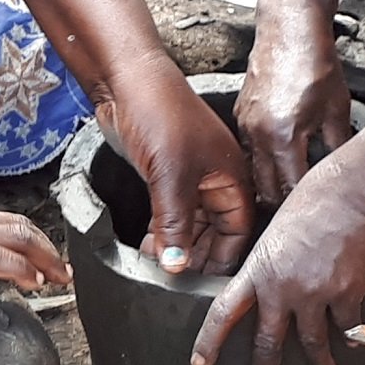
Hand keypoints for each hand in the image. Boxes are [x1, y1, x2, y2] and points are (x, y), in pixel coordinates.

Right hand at [0, 180, 69, 296]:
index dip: (6, 234)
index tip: (18, 250)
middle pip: (15, 223)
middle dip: (42, 243)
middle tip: (58, 261)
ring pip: (19, 237)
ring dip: (45, 258)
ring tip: (59, 276)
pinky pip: (1, 260)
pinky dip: (23, 270)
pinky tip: (33, 283)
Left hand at [98, 58, 252, 273]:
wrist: (125, 81)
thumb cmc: (159, 113)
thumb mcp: (170, 176)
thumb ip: (175, 224)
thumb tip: (176, 266)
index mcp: (231, 176)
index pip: (239, 230)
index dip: (224, 257)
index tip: (205, 283)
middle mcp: (215, 179)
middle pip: (215, 230)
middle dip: (196, 255)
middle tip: (178, 280)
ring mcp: (190, 177)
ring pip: (190, 223)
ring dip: (176, 245)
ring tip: (161, 268)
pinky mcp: (165, 174)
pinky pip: (170, 212)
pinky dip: (162, 231)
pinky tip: (150, 247)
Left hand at [191, 145, 364, 364]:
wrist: (354, 193)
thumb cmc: (316, 198)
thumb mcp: (276, 230)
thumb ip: (271, 261)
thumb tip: (272, 280)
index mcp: (258, 269)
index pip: (223, 312)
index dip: (210, 341)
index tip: (201, 362)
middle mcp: (283, 288)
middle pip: (268, 342)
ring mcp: (316, 295)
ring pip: (312, 342)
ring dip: (317, 364)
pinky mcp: (348, 295)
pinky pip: (348, 326)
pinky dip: (350, 337)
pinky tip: (352, 343)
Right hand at [235, 22, 355, 206]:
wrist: (289, 28)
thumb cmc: (314, 61)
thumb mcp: (337, 109)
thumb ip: (339, 147)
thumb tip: (344, 171)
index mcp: (283, 136)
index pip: (292, 188)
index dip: (306, 201)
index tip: (318, 207)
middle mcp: (258, 135)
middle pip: (265, 189)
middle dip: (283, 201)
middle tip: (302, 208)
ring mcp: (245, 125)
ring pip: (254, 172)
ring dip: (269, 183)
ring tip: (289, 189)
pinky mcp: (241, 115)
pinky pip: (249, 150)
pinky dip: (262, 161)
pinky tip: (279, 159)